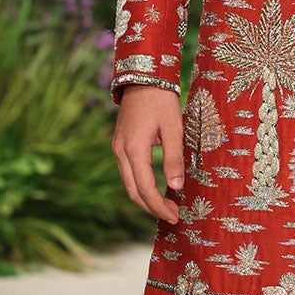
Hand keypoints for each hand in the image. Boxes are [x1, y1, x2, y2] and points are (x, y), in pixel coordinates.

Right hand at [112, 85, 184, 224]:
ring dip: (146, 198)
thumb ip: (174, 159)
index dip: (159, 206)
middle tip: (173, 216)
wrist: (143, 78)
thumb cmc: (161, 101)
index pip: (146, 188)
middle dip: (152, 207)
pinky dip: (140, 185)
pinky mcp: (120, 145)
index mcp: (134, 149)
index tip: (175, 216)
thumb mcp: (173, 129)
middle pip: (133, 191)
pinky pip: (128, 173)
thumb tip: (176, 187)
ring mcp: (118, 148)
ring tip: (167, 205)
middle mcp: (121, 152)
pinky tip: (156, 188)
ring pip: (129, 183)